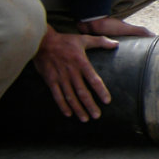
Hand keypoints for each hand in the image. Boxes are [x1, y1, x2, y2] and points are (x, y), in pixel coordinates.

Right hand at [33, 18, 152, 121]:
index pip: (94, 79)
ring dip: (78, 108)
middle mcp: (72, 72)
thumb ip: (101, 42)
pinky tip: (68, 114)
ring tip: (85, 119)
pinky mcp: (50, 80)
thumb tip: (116, 44)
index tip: (107, 101)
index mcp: (82, 62)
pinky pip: (57, 95)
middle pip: (83, 92)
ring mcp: (60, 77)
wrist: (42, 41)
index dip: (101, 91)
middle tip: (97, 116)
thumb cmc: (65, 41)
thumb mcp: (84, 39)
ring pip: (70, 96)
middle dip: (90, 105)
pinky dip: (62, 105)